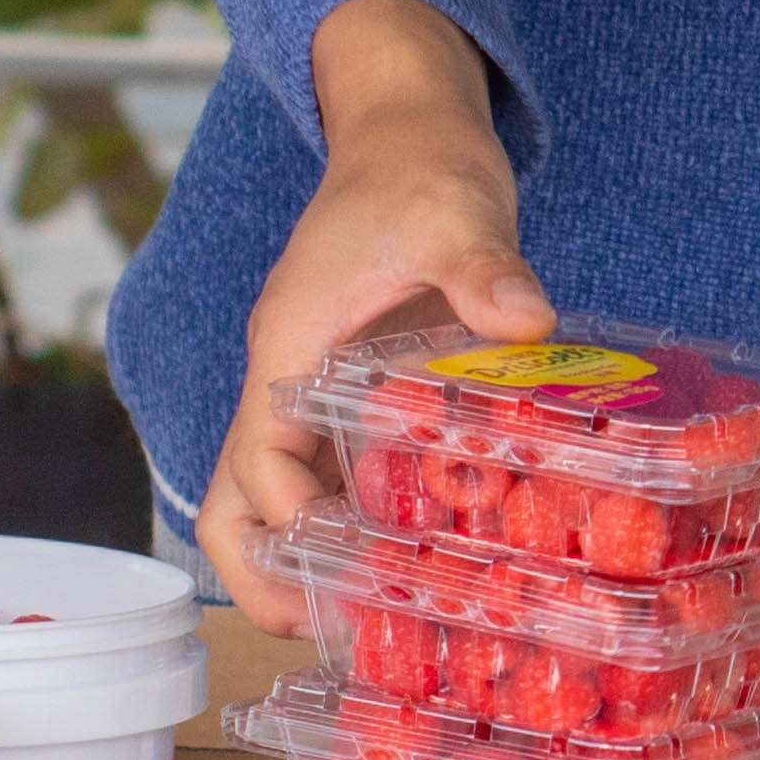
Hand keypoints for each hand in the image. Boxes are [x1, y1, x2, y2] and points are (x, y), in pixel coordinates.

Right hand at [195, 0, 549, 633]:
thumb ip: (483, 267)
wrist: (407, 127)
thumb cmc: (419, 168)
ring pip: (273, 490)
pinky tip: (410, 552)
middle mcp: (285, 372)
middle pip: (236, 494)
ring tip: (364, 618)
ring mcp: (308, 383)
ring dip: (302, 553)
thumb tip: (523, 316)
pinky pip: (324, 468)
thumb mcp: (456, 213)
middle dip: (265, 569)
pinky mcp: (346, 388)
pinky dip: (346, 517)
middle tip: (326, 632)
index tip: (337, 575)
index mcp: (290, 342)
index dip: (289, 523)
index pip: (258, 456)